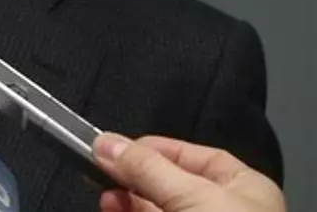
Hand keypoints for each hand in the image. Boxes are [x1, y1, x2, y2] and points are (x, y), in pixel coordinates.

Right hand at [92, 133, 285, 211]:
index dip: (156, 149)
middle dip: (135, 177)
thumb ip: (146, 168)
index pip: (196, 157)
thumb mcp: (191, 197)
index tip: (118, 148)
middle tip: (104, 172)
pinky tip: (113, 211)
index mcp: (244, 190)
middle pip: (171, 184)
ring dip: (127, 202)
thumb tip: (105, 143)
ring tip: (106, 199)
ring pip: (157, 211)